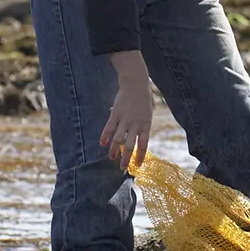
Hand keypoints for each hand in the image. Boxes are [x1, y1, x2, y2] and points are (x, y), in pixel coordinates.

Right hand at [102, 52, 152, 170]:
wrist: (136, 83)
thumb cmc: (143, 100)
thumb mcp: (147, 114)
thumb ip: (141, 127)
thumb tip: (135, 140)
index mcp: (146, 124)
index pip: (144, 144)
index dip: (140, 155)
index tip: (137, 165)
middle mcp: (136, 123)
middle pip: (130, 144)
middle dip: (126, 158)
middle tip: (122, 168)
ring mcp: (125, 118)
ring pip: (118, 138)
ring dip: (114, 150)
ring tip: (111, 157)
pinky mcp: (115, 113)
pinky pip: (109, 127)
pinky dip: (105, 136)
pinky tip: (102, 143)